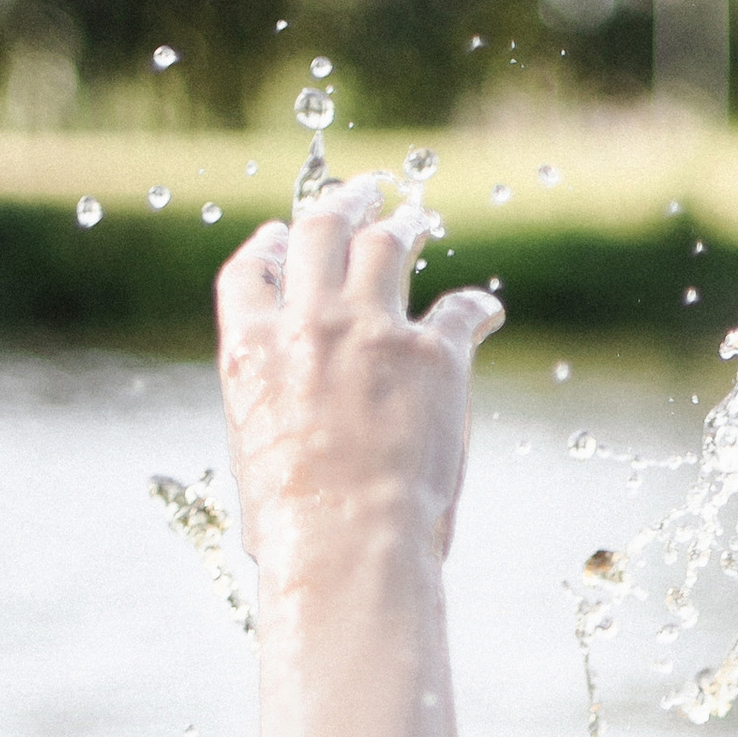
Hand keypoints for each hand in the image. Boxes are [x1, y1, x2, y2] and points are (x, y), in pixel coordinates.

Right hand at [216, 180, 502, 578]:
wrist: (347, 543)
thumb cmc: (294, 531)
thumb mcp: (254, 463)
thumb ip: (271, 422)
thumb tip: (289, 441)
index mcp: (251, 350)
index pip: (253, 272)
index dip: (272, 247)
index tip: (284, 235)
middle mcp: (309, 322)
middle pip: (323, 232)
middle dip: (344, 204)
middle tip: (364, 192)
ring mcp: (374, 331)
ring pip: (387, 247)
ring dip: (403, 225)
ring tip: (415, 218)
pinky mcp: (435, 357)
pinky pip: (461, 311)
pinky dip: (476, 306)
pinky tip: (486, 308)